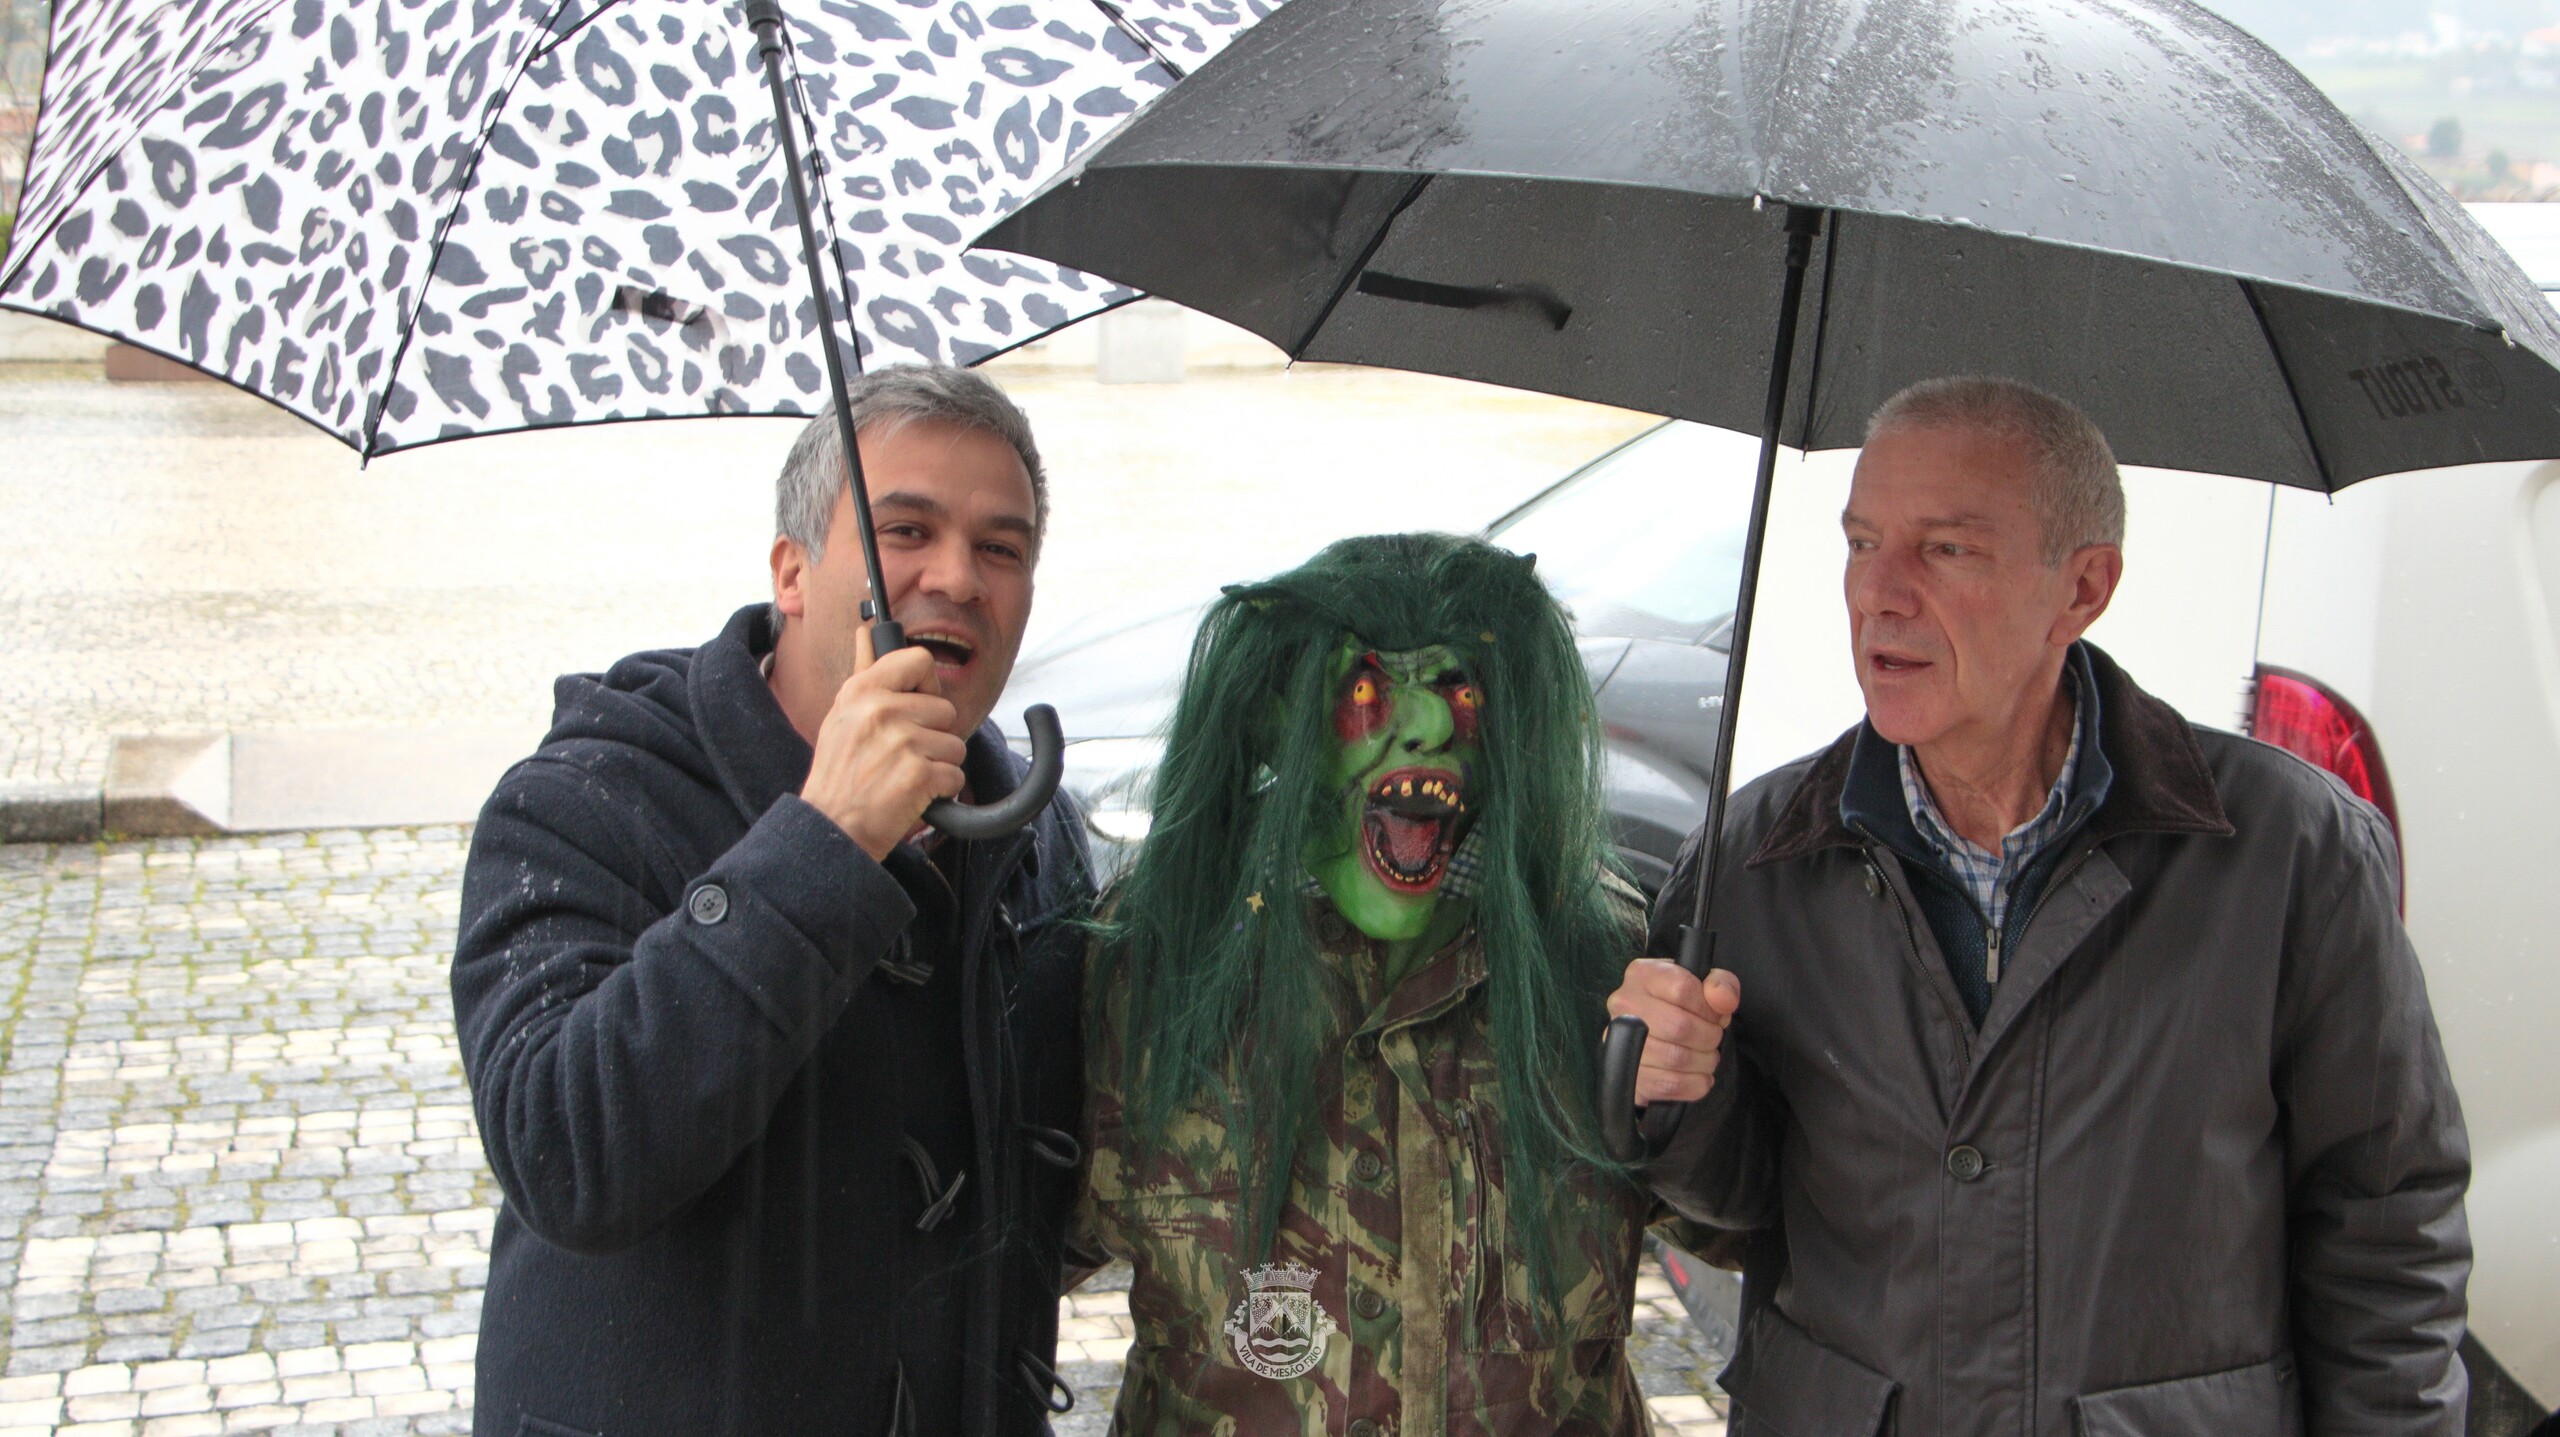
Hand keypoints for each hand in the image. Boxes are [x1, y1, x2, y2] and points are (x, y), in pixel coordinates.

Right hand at [800, 624, 967, 859]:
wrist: (831, 827)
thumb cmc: (838, 775)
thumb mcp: (841, 716)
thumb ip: (864, 674)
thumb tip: (867, 633)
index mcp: (862, 691)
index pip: (919, 660)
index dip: (927, 684)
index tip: (917, 704)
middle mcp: (882, 711)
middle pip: (945, 709)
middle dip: (933, 735)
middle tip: (903, 755)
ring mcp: (902, 743)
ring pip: (955, 744)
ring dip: (938, 765)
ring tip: (905, 775)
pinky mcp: (919, 775)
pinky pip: (955, 774)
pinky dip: (940, 790)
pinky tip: (914, 794)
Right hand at [1605, 960, 1741, 1104]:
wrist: (1654, 1034)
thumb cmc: (1682, 1006)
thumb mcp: (1706, 985)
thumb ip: (1721, 984)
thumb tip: (1723, 1000)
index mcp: (1643, 974)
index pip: (1682, 989)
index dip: (1709, 1008)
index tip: (1715, 1015)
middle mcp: (1624, 1004)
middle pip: (1679, 1026)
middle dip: (1709, 1037)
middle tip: (1712, 1038)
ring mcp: (1620, 1041)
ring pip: (1675, 1058)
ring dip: (1704, 1061)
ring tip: (1706, 1056)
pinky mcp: (1629, 1074)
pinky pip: (1669, 1084)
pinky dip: (1695, 1084)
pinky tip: (1698, 1075)